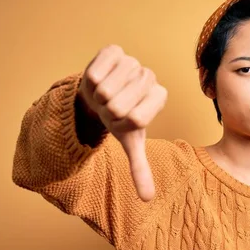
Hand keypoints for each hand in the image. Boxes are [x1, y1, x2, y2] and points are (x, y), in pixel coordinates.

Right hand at [78, 44, 166, 200]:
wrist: (100, 94)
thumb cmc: (118, 118)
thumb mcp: (129, 142)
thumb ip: (140, 168)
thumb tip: (147, 199)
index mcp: (159, 98)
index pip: (137, 118)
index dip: (121, 123)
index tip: (122, 119)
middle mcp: (150, 77)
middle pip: (119, 105)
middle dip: (107, 112)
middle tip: (110, 107)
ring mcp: (133, 62)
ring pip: (106, 89)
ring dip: (97, 98)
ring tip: (103, 95)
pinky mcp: (114, 50)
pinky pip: (95, 70)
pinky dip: (90, 81)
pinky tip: (98, 80)